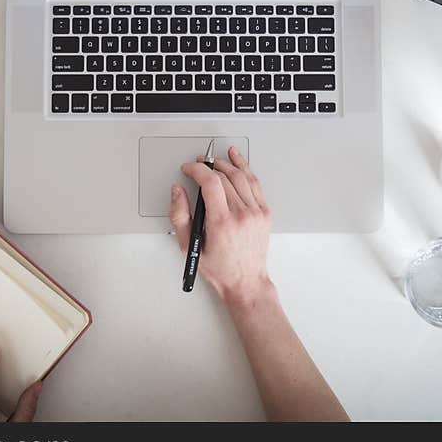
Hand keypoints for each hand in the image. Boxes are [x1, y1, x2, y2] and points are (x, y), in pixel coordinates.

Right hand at [170, 146, 270, 303]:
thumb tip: (177, 191)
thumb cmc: (219, 269)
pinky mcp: (264, 213)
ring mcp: (256, 213)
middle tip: (198, 165)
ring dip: (226, 163)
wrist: (246, 282)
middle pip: (225, 177)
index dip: (196, 170)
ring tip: (215, 159)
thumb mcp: (189, 246)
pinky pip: (255, 183)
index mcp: (222, 223)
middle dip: (208, 166)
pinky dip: (245, 169)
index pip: (210, 183)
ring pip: (241, 176)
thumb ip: (179, 216)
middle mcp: (241, 215)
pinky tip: (238, 160)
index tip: (188, 169)